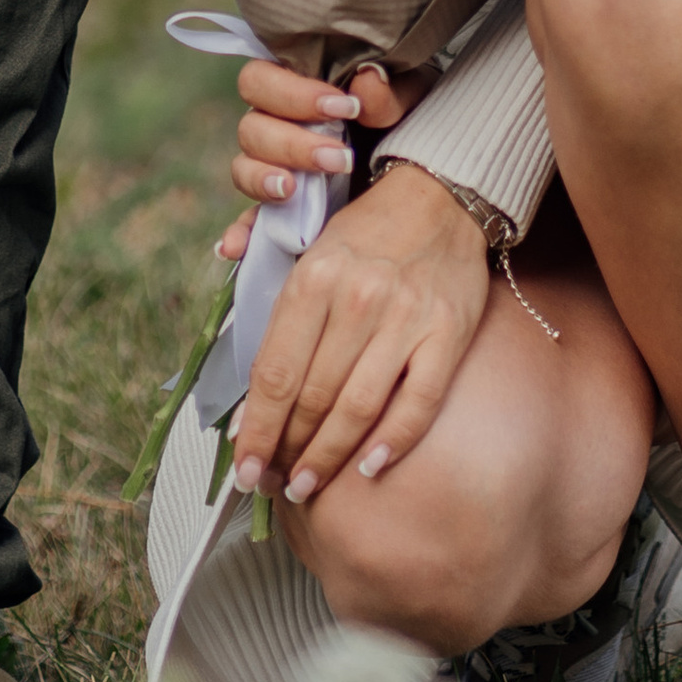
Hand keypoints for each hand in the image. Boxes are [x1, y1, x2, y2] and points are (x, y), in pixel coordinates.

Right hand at [219, 56, 426, 256]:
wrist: (418, 171)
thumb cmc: (401, 121)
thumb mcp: (404, 103)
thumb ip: (386, 93)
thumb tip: (367, 80)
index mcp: (293, 92)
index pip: (260, 80)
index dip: (292, 93)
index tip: (343, 108)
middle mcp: (273, 129)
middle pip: (250, 128)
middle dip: (292, 144)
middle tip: (340, 159)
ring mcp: (272, 173)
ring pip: (244, 170)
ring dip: (264, 179)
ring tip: (294, 190)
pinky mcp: (280, 215)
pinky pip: (247, 225)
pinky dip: (239, 235)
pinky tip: (236, 246)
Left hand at [230, 159, 490, 503]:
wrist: (439, 197)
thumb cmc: (364, 233)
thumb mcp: (305, 246)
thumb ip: (267, 293)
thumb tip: (234, 334)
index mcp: (313, 278)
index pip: (273, 373)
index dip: (255, 429)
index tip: (243, 466)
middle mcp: (357, 299)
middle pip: (312, 398)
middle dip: (286, 450)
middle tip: (273, 482)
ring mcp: (405, 319)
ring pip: (357, 409)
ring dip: (327, 457)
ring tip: (306, 485)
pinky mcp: (446, 334)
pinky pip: (417, 404)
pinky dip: (392, 442)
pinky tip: (368, 468)